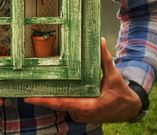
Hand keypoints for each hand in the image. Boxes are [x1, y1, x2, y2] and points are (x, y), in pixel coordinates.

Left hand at [24, 38, 141, 122]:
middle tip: (26, 89)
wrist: (130, 109)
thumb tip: (100, 41)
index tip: (30, 98)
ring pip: (61, 106)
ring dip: (50, 98)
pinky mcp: (81, 114)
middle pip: (57, 105)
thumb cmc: (121, 93)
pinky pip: (67, 107)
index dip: (45, 101)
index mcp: (88, 105)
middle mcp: (82, 112)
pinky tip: (51, 91)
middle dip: (42, 98)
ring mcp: (81, 115)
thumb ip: (105, 58)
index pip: (62, 103)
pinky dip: (59, 100)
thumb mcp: (114, 75)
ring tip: (36, 88)